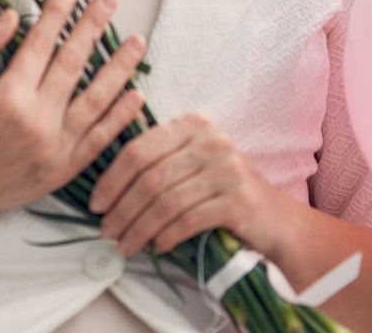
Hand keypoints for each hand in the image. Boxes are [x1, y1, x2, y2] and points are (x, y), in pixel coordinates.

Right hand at [0, 0, 147, 230]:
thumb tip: (12, 17)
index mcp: (7, 96)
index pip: (40, 43)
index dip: (56, 12)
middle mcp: (37, 120)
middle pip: (73, 63)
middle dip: (93, 26)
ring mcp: (55, 148)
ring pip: (96, 99)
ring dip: (119, 67)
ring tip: (137, 41)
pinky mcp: (63, 170)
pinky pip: (100, 138)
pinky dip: (120, 117)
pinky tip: (136, 94)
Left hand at [88, 112, 284, 257]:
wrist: (275, 220)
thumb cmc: (223, 192)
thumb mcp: (192, 164)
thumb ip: (158, 161)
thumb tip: (104, 187)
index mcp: (193, 125)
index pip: (139, 149)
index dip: (111, 179)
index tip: (95, 204)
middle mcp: (211, 140)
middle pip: (149, 177)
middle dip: (121, 209)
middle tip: (106, 232)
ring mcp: (227, 168)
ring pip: (165, 201)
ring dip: (139, 228)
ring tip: (126, 245)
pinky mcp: (239, 200)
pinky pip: (188, 219)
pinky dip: (167, 235)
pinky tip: (157, 246)